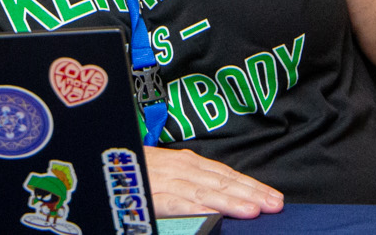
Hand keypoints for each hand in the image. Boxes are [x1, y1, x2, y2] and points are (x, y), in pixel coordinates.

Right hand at [143, 146, 283, 217]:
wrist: (101, 162)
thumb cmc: (133, 172)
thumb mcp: (165, 174)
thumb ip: (190, 185)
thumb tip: (216, 199)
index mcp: (184, 163)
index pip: (225, 174)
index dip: (250, 185)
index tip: (272, 196)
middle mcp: (178, 168)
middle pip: (220, 182)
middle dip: (249, 193)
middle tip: (274, 204)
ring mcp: (164, 180)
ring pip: (204, 191)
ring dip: (230, 200)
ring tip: (253, 210)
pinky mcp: (149, 195)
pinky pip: (176, 201)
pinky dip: (197, 206)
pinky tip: (215, 214)